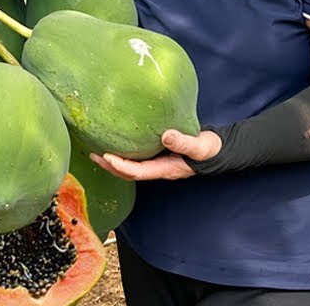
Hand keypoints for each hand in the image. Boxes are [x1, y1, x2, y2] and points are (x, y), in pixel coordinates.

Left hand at [90, 129, 221, 181]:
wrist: (217, 150)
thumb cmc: (209, 149)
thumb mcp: (199, 146)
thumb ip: (184, 143)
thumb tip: (166, 136)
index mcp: (166, 169)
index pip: (138, 172)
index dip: (121, 166)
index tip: (107, 156)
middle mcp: (158, 168)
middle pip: (128, 173)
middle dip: (110, 166)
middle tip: (93, 154)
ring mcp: (157, 163)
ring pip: (130, 166)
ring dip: (113, 161)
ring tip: (97, 150)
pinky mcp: (157, 155)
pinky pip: (136, 158)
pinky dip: (123, 153)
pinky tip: (114, 142)